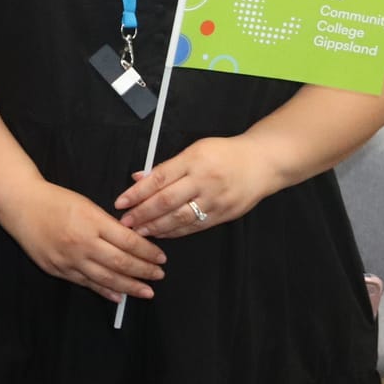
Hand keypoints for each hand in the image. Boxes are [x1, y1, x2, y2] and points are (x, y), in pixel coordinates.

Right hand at [1, 180, 166, 302]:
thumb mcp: (86, 204)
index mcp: (91, 221)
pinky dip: (104, 291)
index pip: (128, 241)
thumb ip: (107, 224)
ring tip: (146, 291)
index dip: (148, 252)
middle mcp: (81, 242)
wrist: (20, 204)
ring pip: (106, 278)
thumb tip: (131, 242)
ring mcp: (69, 259)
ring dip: (129, 287)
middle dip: (144, 271)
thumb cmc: (54, 199)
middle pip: (121, 262)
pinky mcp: (57, 269)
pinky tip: (118, 296)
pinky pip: (86, 283)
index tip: (161, 257)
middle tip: (159, 275)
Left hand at [114, 136, 277, 238]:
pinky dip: (175, 232)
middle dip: (142, 213)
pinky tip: (161, 234)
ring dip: (156, 227)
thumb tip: (139, 178)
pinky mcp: (223, 214)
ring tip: (139, 231)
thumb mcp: (194, 149)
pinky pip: (195, 226)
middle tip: (125, 221)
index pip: (158, 178)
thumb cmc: (225, 153)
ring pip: (180, 218)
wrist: (262, 163)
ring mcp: (214, 199)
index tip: (121, 202)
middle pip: (166, 201)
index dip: (137, 192)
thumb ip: (167, 166)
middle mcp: (203, 181)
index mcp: (193, 160)